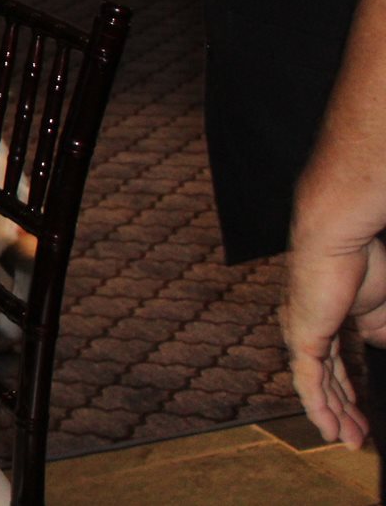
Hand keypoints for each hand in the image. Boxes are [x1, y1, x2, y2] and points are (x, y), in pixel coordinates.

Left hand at [284, 234, 385, 447]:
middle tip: (357, 437)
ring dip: (333, 415)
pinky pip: (308, 379)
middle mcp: (308, 329)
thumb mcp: (382, 313)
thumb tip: (383, 351)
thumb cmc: (364, 262)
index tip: (362, 416)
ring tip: (348, 440)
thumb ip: (382, 337)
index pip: (335, 366)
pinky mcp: (301, 336)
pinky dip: (318, 406)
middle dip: (343, 411)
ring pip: (316, 385)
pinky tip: (327, 428)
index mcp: (326, 320)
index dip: (350, 392)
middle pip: (325, 380)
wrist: (340, 239)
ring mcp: (302, 333)